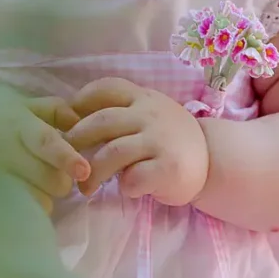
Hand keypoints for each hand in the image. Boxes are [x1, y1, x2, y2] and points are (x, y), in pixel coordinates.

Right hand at [0, 83, 90, 214]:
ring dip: (42, 196)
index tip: (83, 172)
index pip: (45, 142)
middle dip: (60, 181)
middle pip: (49, 178)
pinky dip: (26, 210)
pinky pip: (19, 214)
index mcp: (18, 124)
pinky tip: (18, 198)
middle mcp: (4, 150)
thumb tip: (78, 123)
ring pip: (37, 200)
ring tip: (29, 184)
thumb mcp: (22, 105)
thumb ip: (55, 110)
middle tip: (52, 175)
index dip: (66, 157)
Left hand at [66, 77, 208, 205]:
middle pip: (101, 122)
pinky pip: (134, 178)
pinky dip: (124, 186)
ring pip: (112, 152)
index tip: (67, 120)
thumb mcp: (149, 115)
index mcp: (143, 98)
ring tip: (85, 188)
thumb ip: (121, 114)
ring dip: (93, 173)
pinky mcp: (169, 168)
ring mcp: (160, 140)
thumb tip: (72, 123)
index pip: (107, 88)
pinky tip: (127, 189)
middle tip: (66, 160)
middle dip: (76, 142)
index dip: (81, 101)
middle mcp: (151, 114)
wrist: (212, 162)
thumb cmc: (168, 140)